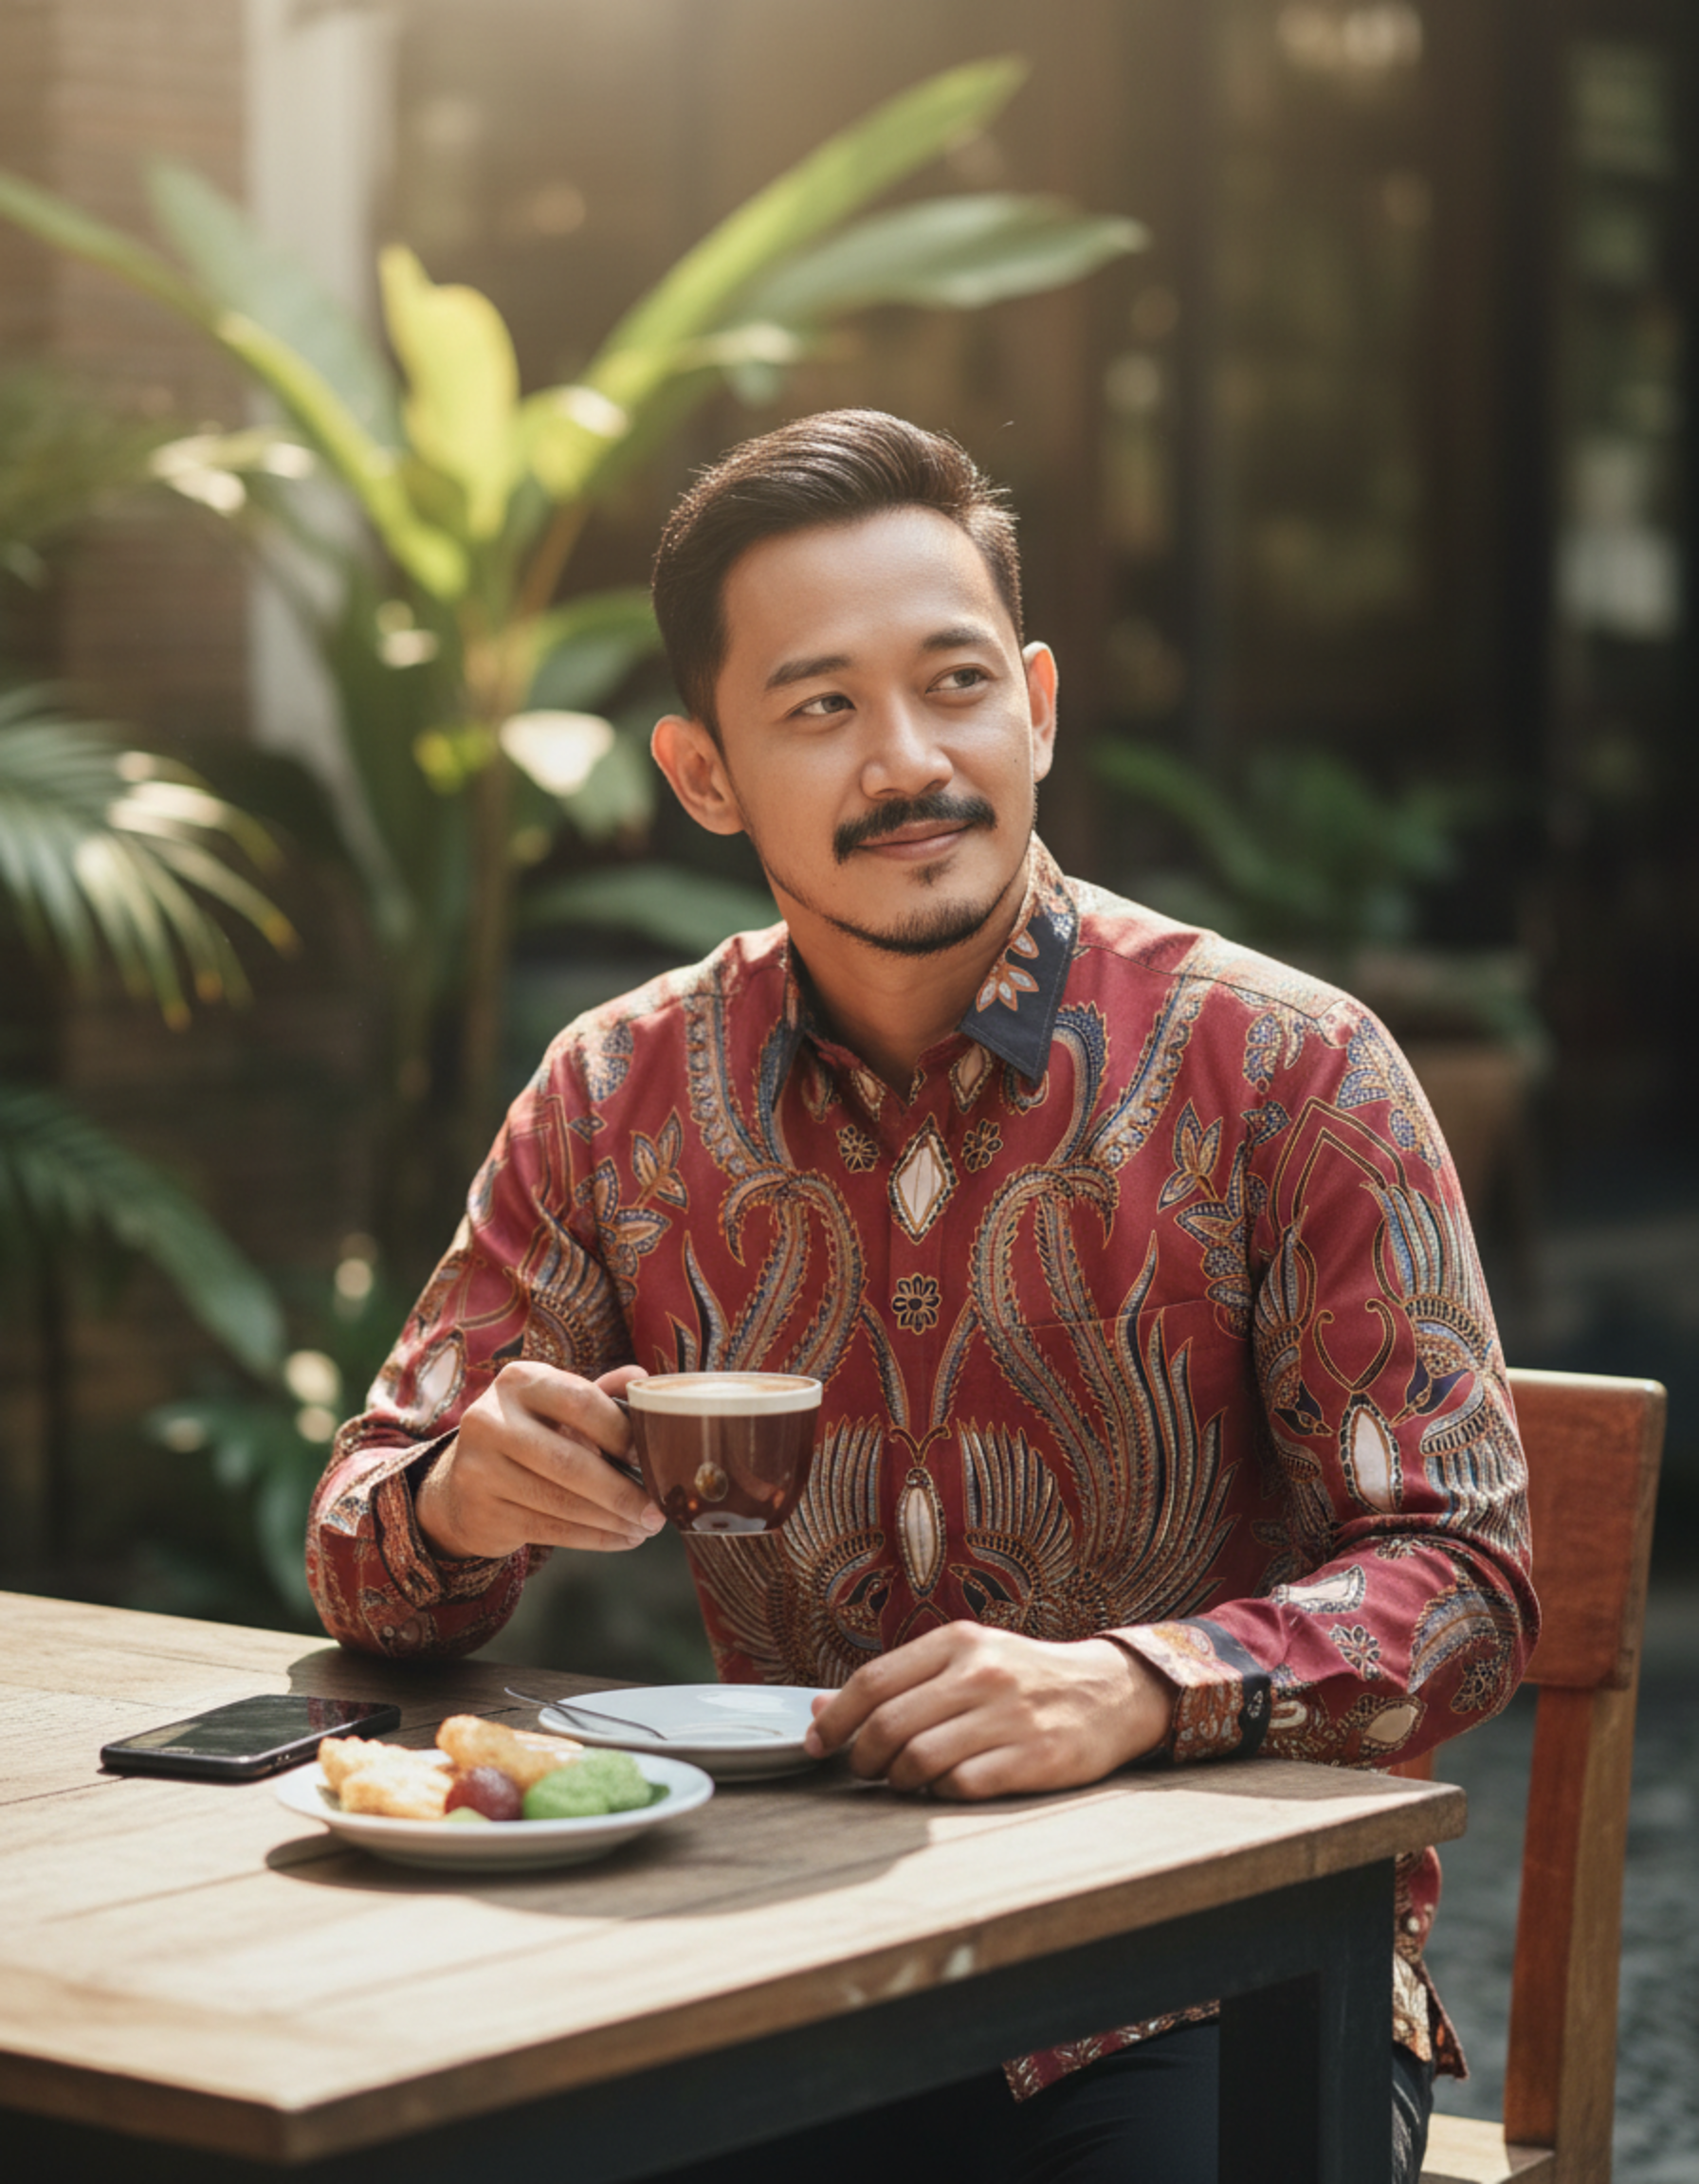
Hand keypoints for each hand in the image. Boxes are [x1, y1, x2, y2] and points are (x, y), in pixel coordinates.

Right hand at [416, 1361, 663, 1560]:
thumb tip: (642, 1378)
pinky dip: (593, 1538)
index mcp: (519, 1381)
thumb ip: (600, 1394)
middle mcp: (491, 1420)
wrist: (462, 1481)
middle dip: (621, 1491)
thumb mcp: (557, 1405)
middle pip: (569, 1461)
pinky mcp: (481, 1512)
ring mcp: (480, 1468)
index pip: (580, 1402)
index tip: (651, 1458)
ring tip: (645, 1528)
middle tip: (657, 1510)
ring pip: (560, 1502)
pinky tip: (621, 1539)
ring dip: (612, 1520)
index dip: (621, 1433)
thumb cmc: (529, 1435)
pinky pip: (549, 1529)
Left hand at [802, 1621, 1175, 1798]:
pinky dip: (940, 1793)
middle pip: (888, 1724)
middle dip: (861, 1758)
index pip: (873, 1681)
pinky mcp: (1035, 1758)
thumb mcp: (962, 1660)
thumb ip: (896, 1682)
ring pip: (919, 1759)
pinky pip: (962, 1785)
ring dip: (897, 1780)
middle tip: (862, 1771)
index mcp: (958, 1642)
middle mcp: (982, 1673)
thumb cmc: (1022, 1679)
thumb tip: (817, 1707)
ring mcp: (1010, 1715)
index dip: (835, 1718)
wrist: (1109, 1694)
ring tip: (901, 1780)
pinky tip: (946, 1786)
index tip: (817, 1744)